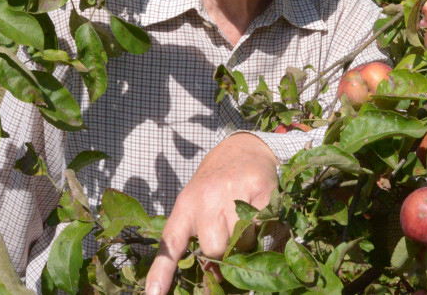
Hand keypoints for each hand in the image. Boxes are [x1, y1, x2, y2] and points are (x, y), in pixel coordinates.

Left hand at [144, 133, 278, 294]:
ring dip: (247, 240)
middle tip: (229, 239)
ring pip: (243, 240)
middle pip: (215, 248)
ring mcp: (233, 191)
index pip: (170, 244)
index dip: (161, 273)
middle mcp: (205, 198)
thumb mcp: (195, 207)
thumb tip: (212, 276)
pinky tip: (260, 211)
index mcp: (184, 207)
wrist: (241, 150)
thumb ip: (197, 239)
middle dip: (224, 253)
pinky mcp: (259, 187)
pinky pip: (265, 225)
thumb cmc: (215, 188)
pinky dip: (265, 227)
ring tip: (245, 222)